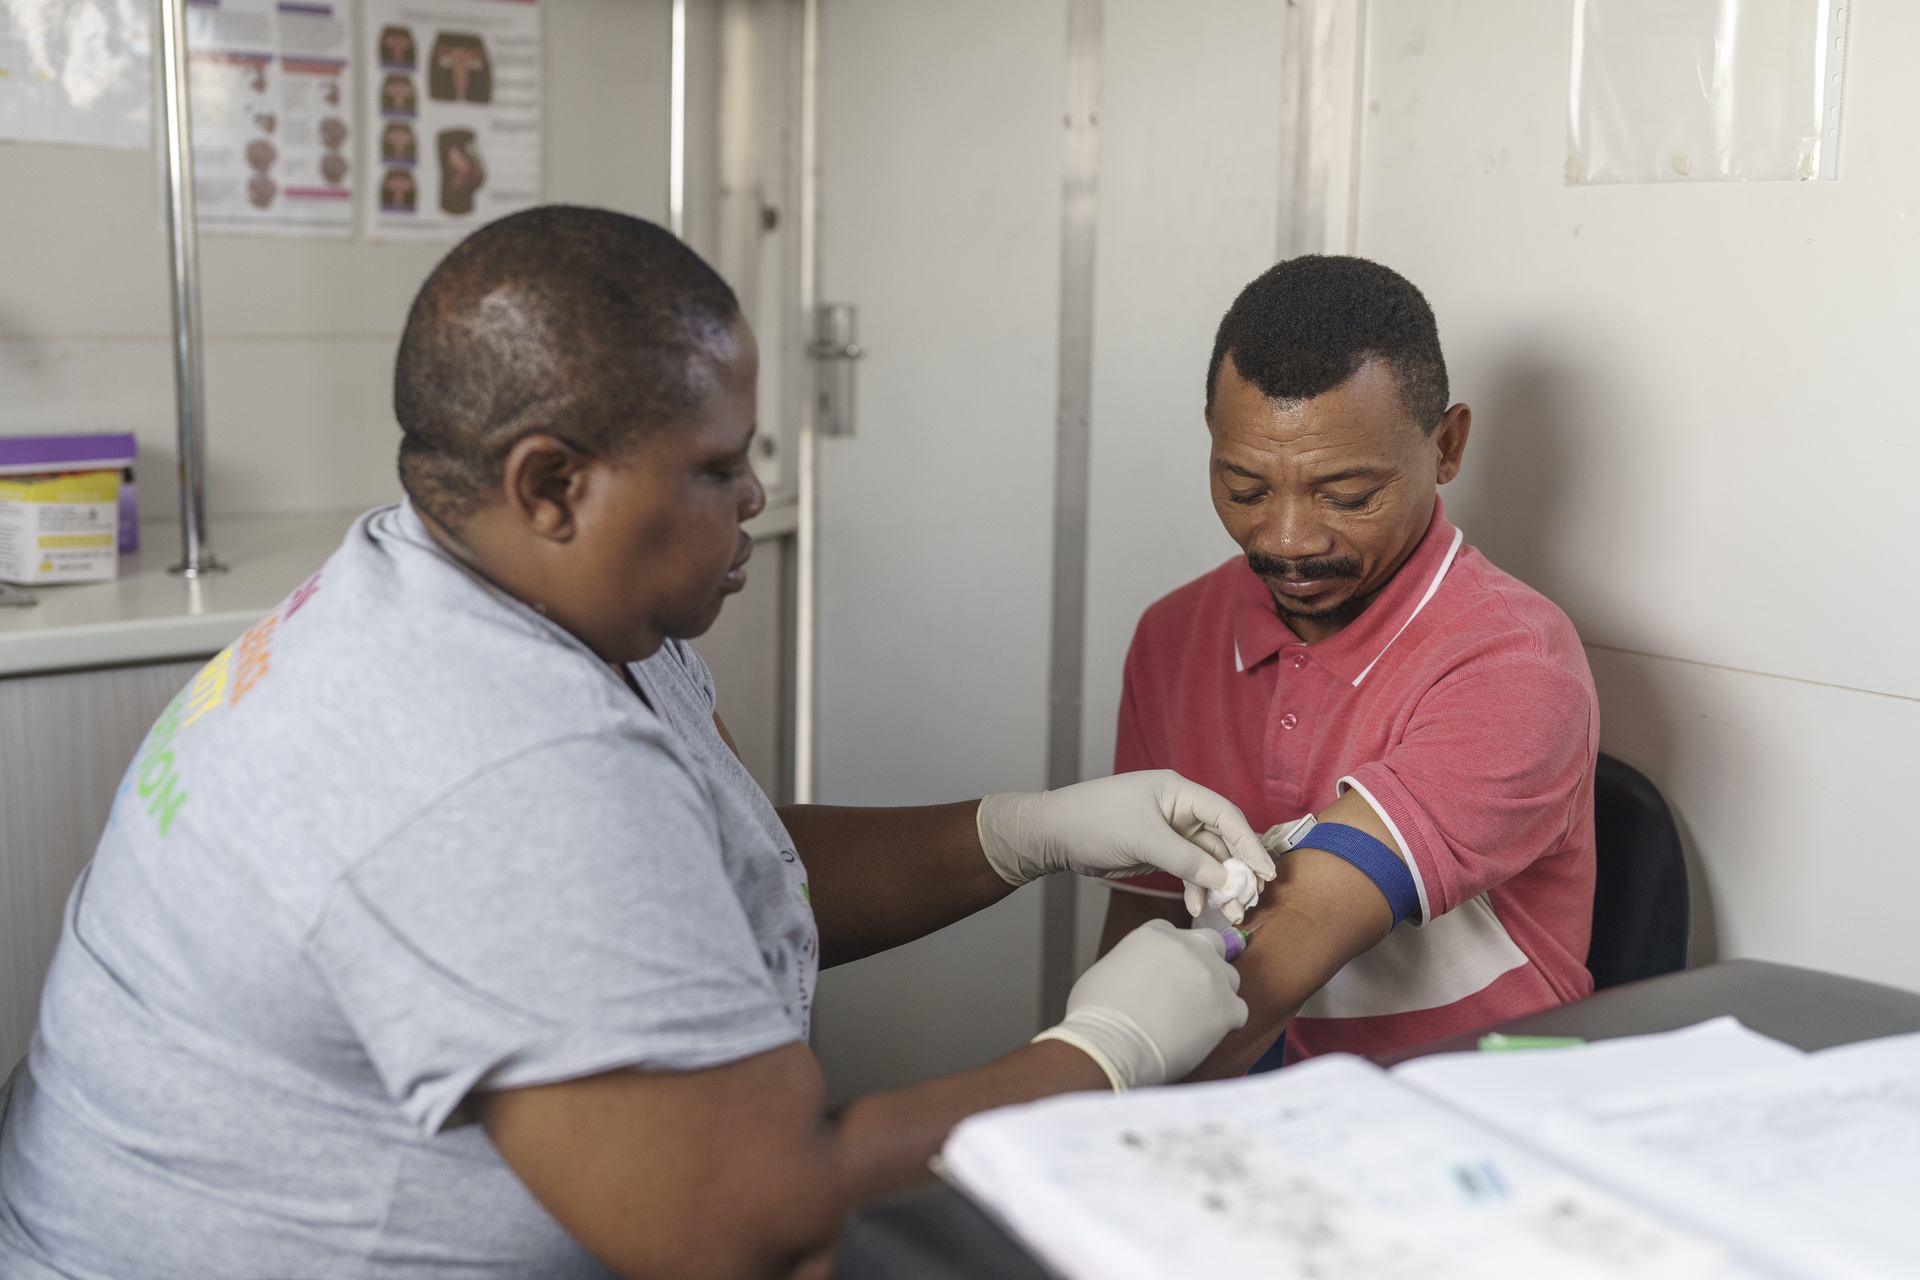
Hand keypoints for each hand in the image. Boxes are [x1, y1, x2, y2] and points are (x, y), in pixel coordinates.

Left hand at [976, 770, 1274, 890]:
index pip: (1226, 815)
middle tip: (1249, 899)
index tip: (1265, 872)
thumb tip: (1223, 879)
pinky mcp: (1159, 851)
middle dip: (1237, 870)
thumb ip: (1184, 859)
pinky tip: (1198, 907)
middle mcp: (1179, 809)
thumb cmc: (1093, 821)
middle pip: (1221, 839)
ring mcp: (1170, 831)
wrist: (1054, 834)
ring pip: (1206, 859)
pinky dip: (1196, 888)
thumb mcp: (1141, 838)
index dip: (1249, 844)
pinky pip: (1188, 870)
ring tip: (1230, 912)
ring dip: (1218, 885)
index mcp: (1178, 792)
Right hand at [1034, 920, 1246, 1089]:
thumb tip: (1137, 977)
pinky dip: (1224, 1025)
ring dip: (1216, 995)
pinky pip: (1237, 1012)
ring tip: (1192, 1021)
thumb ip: (1131, 963)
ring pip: (1229, 978)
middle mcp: (1187, 946)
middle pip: (1212, 944)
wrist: (1112, 1044)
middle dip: (1205, 964)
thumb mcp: (1105, 970)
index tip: (1166, 976)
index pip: (1175, 935)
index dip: (1172, 957)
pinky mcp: (1227, 1007)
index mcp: (1155, 934)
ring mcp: (1210, 975)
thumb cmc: (1097, 1015)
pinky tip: (1201, 1037)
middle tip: (1189, 992)